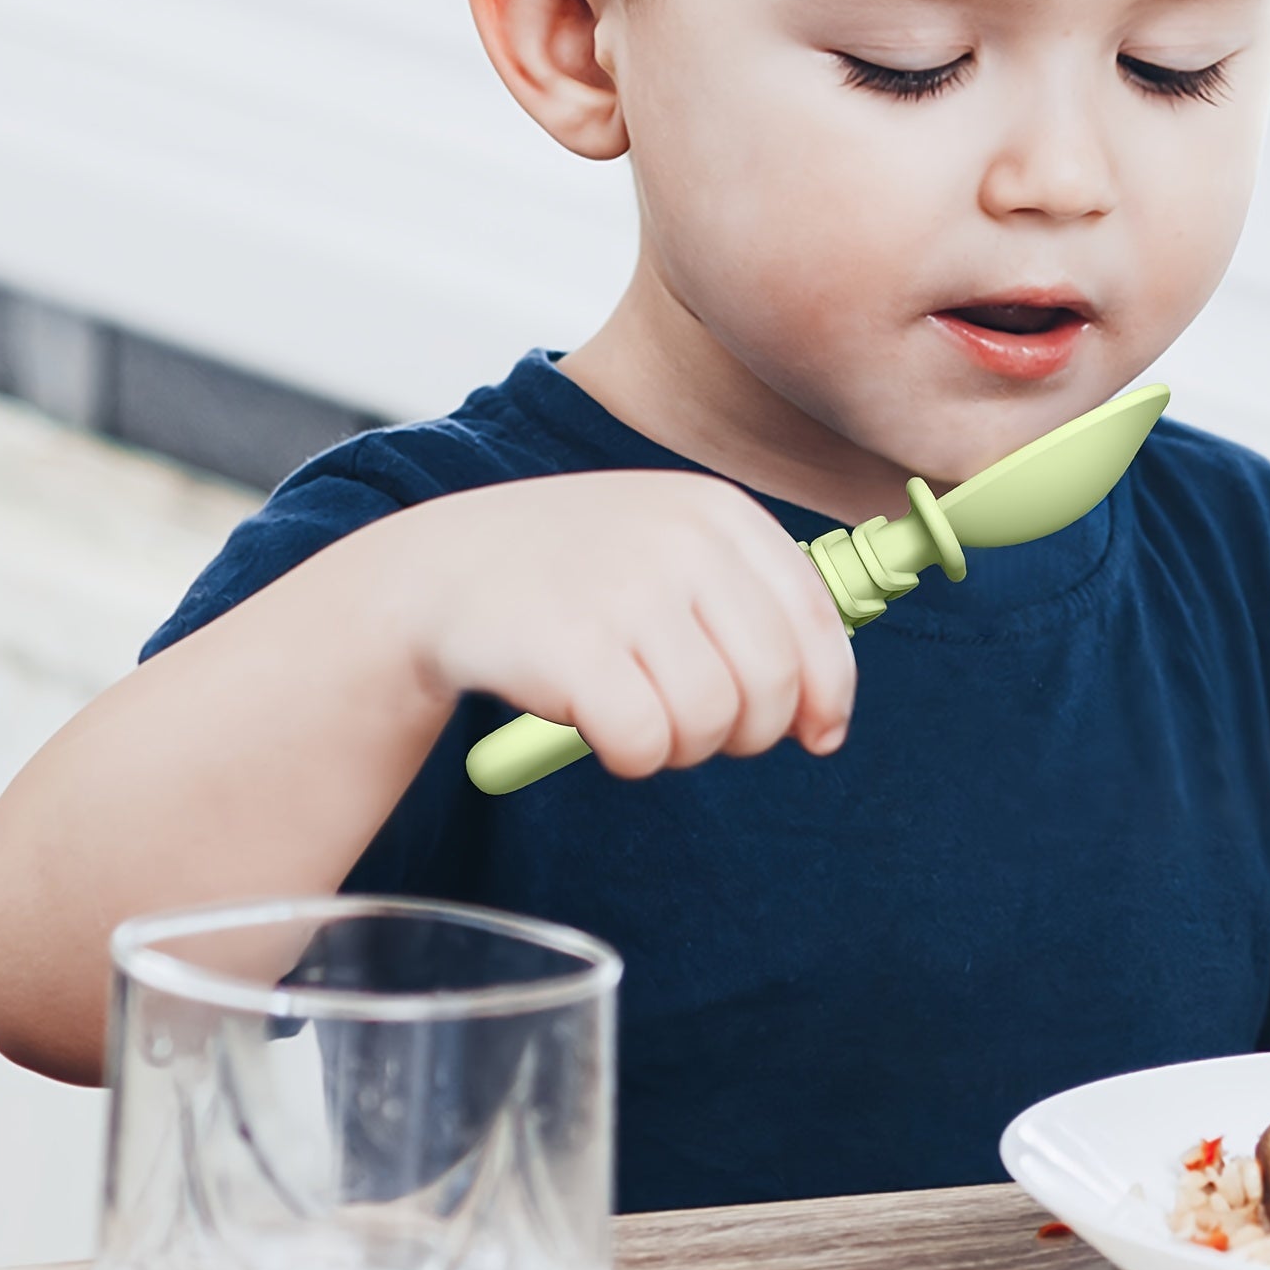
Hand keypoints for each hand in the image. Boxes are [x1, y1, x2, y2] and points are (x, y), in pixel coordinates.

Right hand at [382, 469, 857, 777]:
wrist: (443, 570)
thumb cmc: (574, 572)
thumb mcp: (671, 549)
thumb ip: (754, 612)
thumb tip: (825, 721)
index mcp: (718, 512)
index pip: (814, 620)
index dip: (826, 691)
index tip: (816, 733)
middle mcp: (682, 540)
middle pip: (772, 682)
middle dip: (747, 730)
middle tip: (700, 729)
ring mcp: (627, 589)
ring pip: (712, 722)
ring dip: (681, 747)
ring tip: (638, 714)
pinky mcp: (574, 646)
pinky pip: (646, 744)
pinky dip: (629, 757)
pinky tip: (597, 725)